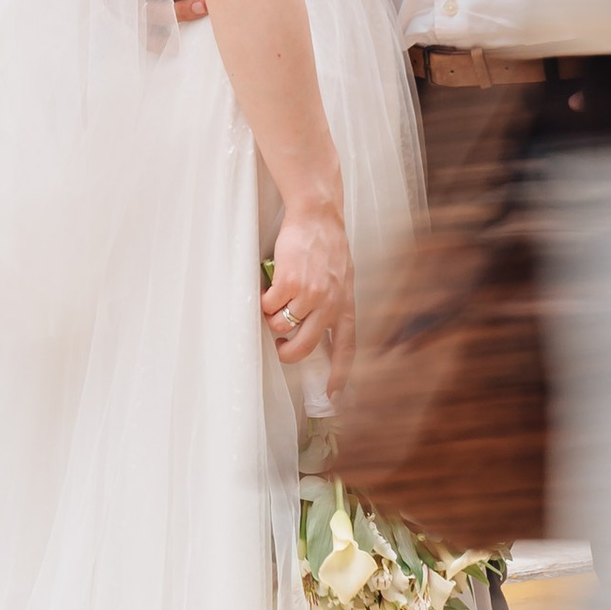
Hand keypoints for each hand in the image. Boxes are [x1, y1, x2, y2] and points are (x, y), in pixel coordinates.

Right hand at [262, 205, 354, 393]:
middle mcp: (330, 303)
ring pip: (281, 326)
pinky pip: (268, 306)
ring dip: (272, 318)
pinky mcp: (289, 283)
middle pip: (305, 346)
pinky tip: (269, 287)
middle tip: (280, 346)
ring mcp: (310, 294)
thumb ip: (333, 303)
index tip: (332, 393)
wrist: (317, 216)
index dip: (339, 374)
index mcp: (345, 304)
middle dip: (288, 353)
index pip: (346, 348)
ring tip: (274, 302)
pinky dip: (264, 300)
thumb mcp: (341, 278)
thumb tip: (319, 327)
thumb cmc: (327, 245)